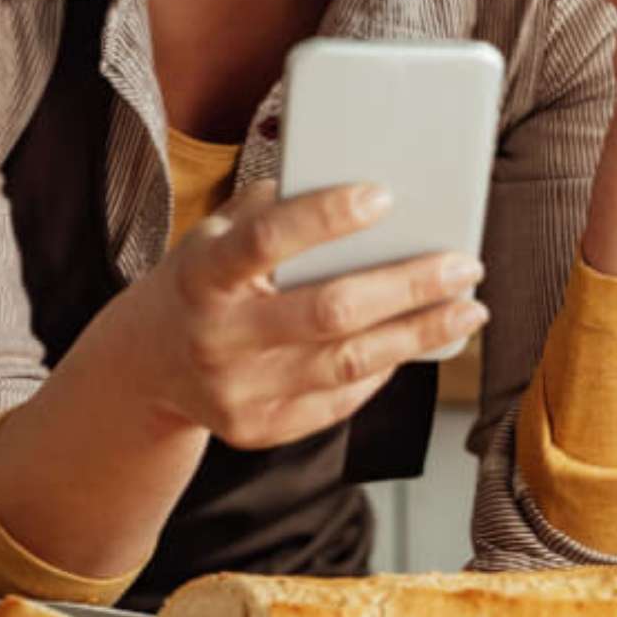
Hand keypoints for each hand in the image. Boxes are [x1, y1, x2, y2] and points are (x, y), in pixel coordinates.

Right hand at [126, 180, 486, 448]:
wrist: (147, 362)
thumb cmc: (205, 276)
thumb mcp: (219, 231)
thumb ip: (280, 207)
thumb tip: (369, 186)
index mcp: (202, 273)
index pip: (266, 240)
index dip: (326, 217)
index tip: (385, 196)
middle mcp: (216, 337)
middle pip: (328, 313)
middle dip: (407, 286)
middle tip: (465, 264)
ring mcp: (236, 393)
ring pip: (348, 364)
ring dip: (419, 334)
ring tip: (468, 307)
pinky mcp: (258, 430)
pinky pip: (339, 399)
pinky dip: (386, 367)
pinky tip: (419, 339)